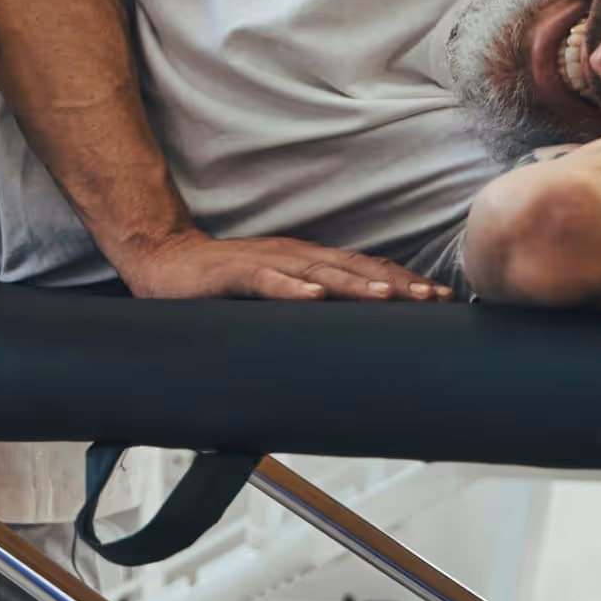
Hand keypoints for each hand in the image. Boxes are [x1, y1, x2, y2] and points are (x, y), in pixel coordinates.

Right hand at [116, 229, 450, 302]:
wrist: (162, 259)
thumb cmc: (218, 284)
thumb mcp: (271, 297)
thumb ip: (303, 313)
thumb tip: (343, 343)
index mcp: (305, 262)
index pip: (363, 269)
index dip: (401, 282)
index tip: (439, 298)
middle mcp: (292, 257)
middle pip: (352, 268)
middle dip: (394, 284)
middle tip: (430, 299)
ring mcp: (263, 262)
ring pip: (317, 272)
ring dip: (353, 284)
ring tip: (384, 298)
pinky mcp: (231, 274)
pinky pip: (264, 280)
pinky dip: (290, 289)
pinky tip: (312, 298)